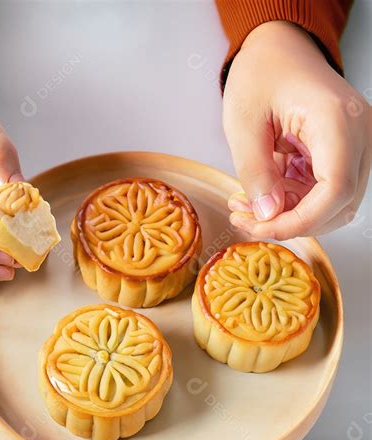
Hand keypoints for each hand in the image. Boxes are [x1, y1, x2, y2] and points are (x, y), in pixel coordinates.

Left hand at [223, 20, 369, 239]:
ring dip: (290, 215)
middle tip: (243, 218)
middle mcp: (358, 134)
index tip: (261, 227)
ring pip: (333, 205)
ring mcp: (356, 145)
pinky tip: (263, 193)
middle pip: (339, 205)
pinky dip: (294, 201)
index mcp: (337, 119)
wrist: (278, 49)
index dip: (300, 221)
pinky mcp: (344, 154)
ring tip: (246, 205)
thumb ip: (255, 172)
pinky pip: (325, 193)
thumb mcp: (243, 122)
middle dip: (290, 222)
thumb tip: (268, 216)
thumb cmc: (262, 73)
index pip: (336, 189)